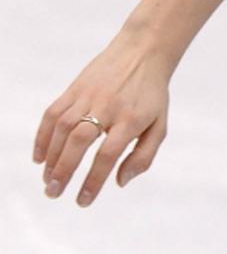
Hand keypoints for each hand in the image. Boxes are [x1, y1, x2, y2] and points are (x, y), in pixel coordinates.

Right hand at [33, 29, 172, 205]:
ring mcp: (88, 96)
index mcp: (131, 120)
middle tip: (54, 193)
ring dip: (52, 157)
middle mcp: (107, 107)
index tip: (83, 201)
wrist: (143, 53)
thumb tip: (120, 182)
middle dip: (64, 171)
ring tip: (48, 180)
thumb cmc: (152, 96)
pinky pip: (52, 114)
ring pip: (62, 128)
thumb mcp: (159, 126)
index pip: (108, 155)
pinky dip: (43, 136)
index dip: (93, 180)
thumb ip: (143, 156)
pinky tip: (40, 157)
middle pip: (79, 142)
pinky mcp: (74, 89)